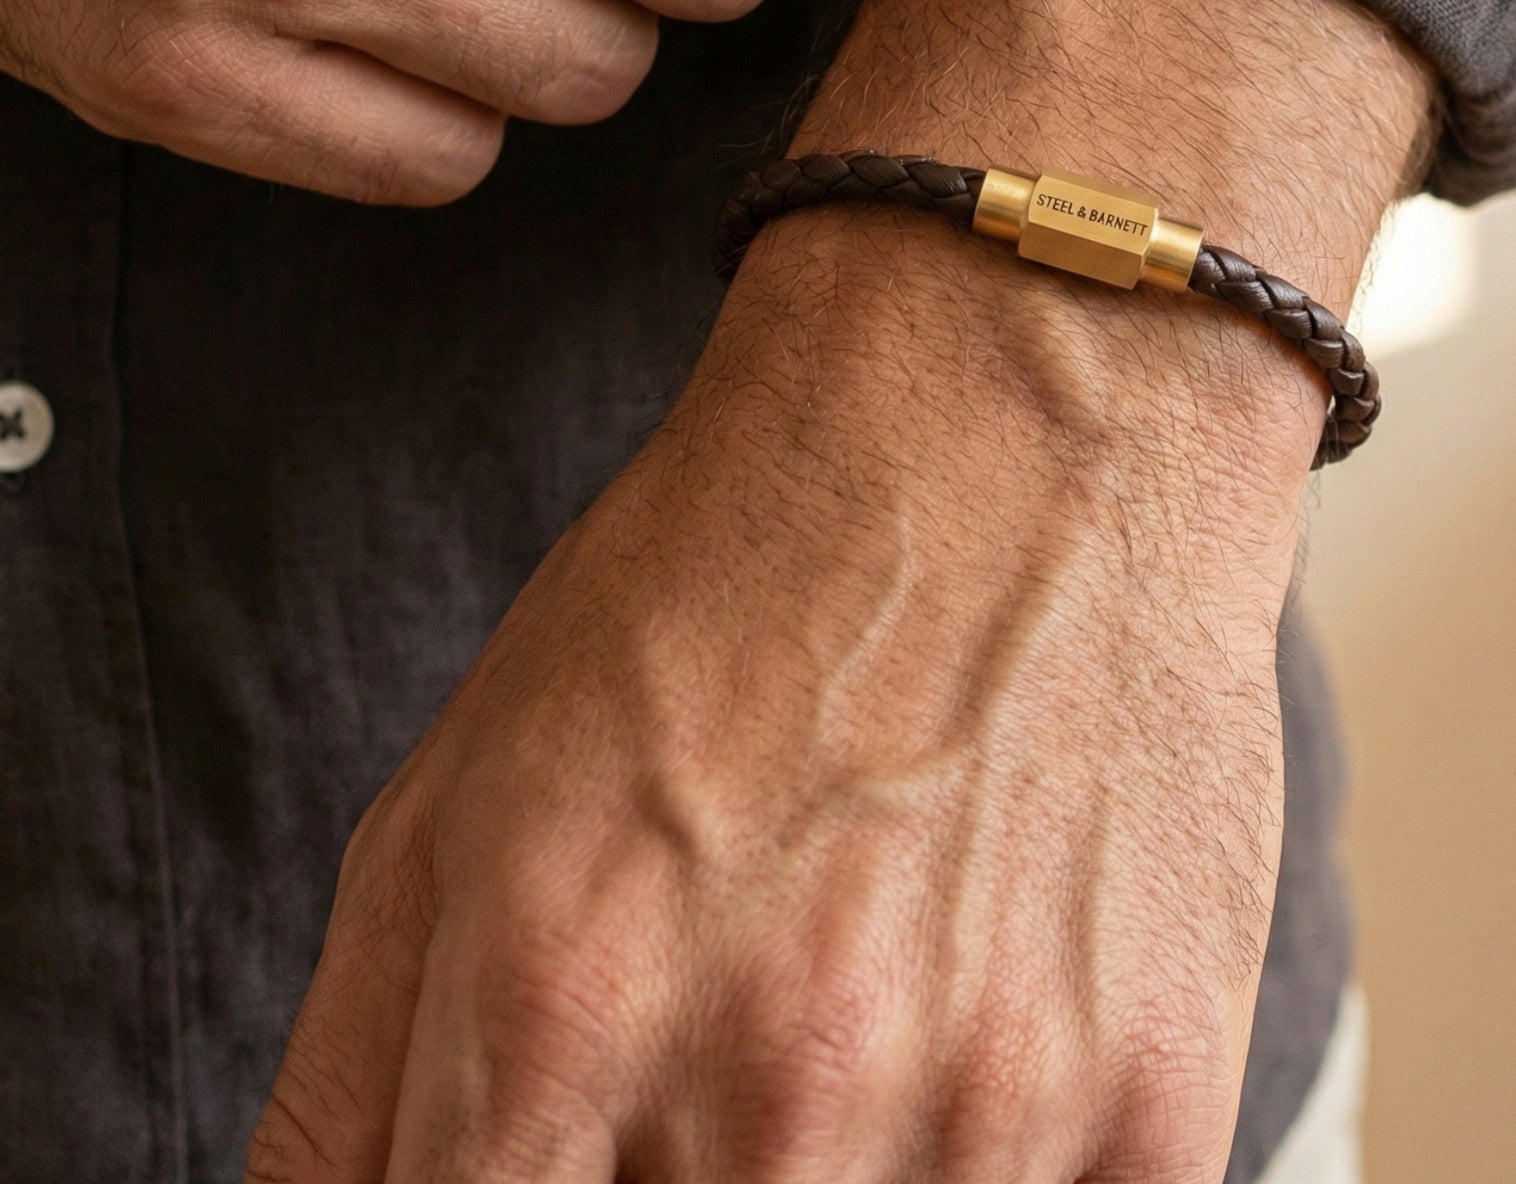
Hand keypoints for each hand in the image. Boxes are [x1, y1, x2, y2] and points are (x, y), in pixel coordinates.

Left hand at [248, 0, 1433, 1183]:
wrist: (1023, 415)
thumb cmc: (737, 575)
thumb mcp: (465, 785)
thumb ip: (346, 1092)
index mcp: (561, 1011)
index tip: (567, 1166)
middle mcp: (773, 1095)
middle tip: (723, 1063)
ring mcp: (987, 1111)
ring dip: (846, 1181)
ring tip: (858, 1020)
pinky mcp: (1161, 1103)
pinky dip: (996, 1181)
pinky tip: (980, 1048)